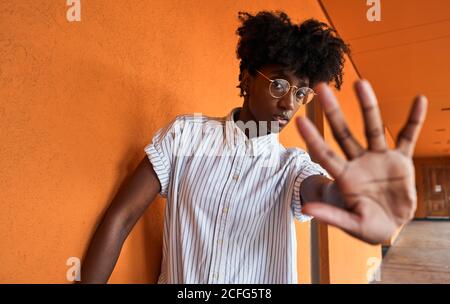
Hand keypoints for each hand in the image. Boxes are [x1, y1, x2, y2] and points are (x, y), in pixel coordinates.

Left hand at [295, 80, 427, 243]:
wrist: (388, 224)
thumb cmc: (365, 225)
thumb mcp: (349, 222)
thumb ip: (330, 215)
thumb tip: (306, 208)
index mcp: (344, 177)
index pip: (324, 154)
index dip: (313, 138)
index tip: (300, 120)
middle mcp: (358, 162)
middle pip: (343, 133)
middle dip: (333, 112)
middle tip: (320, 88)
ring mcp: (379, 159)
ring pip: (373, 128)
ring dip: (367, 106)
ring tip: (360, 83)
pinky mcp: (400, 161)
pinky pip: (408, 137)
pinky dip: (413, 120)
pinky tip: (418, 100)